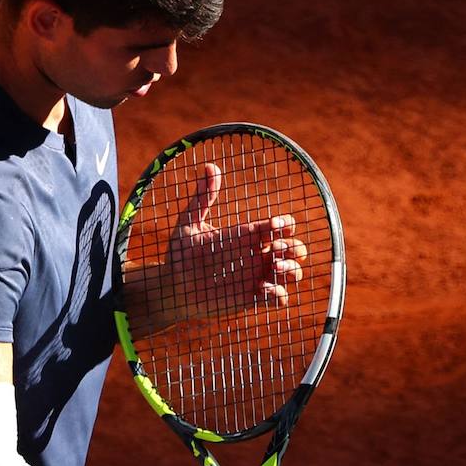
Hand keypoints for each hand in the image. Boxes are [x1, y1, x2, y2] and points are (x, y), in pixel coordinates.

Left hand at [122, 163, 307, 334]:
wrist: (170, 288)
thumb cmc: (179, 256)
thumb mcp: (190, 224)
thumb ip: (203, 198)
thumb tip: (209, 166)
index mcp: (247, 235)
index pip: (281, 226)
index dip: (286, 224)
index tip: (274, 225)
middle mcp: (256, 256)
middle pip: (295, 248)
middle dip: (293, 247)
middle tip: (273, 249)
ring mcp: (257, 277)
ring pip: (293, 273)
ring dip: (292, 269)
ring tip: (275, 266)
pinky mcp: (252, 299)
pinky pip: (280, 298)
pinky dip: (278, 293)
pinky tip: (262, 288)